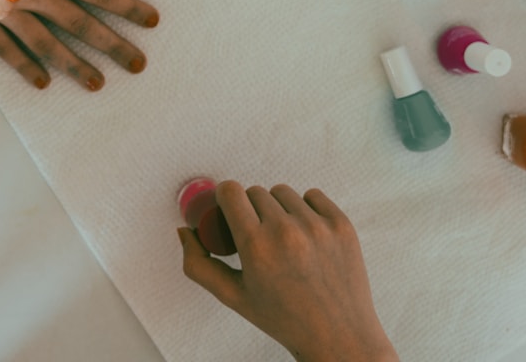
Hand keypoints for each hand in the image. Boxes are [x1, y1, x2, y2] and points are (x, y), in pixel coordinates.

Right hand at [0, 0, 157, 90]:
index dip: (126, 5)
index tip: (152, 21)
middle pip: (78, 24)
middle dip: (111, 45)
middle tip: (138, 65)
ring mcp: (1, 6)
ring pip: (46, 43)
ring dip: (73, 64)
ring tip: (97, 83)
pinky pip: (5, 47)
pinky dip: (24, 64)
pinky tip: (42, 81)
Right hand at [179, 182, 398, 361]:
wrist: (338, 335)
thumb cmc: (284, 318)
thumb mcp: (232, 296)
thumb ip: (198, 264)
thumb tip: (184, 231)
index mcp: (256, 247)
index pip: (231, 191)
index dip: (225, 198)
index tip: (228, 211)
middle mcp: (287, 232)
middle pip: (255, 191)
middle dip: (250, 208)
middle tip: (255, 232)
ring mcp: (317, 227)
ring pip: (283, 192)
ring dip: (277, 207)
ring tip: (281, 235)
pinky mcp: (341, 225)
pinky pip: (313, 195)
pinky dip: (306, 208)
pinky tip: (304, 230)